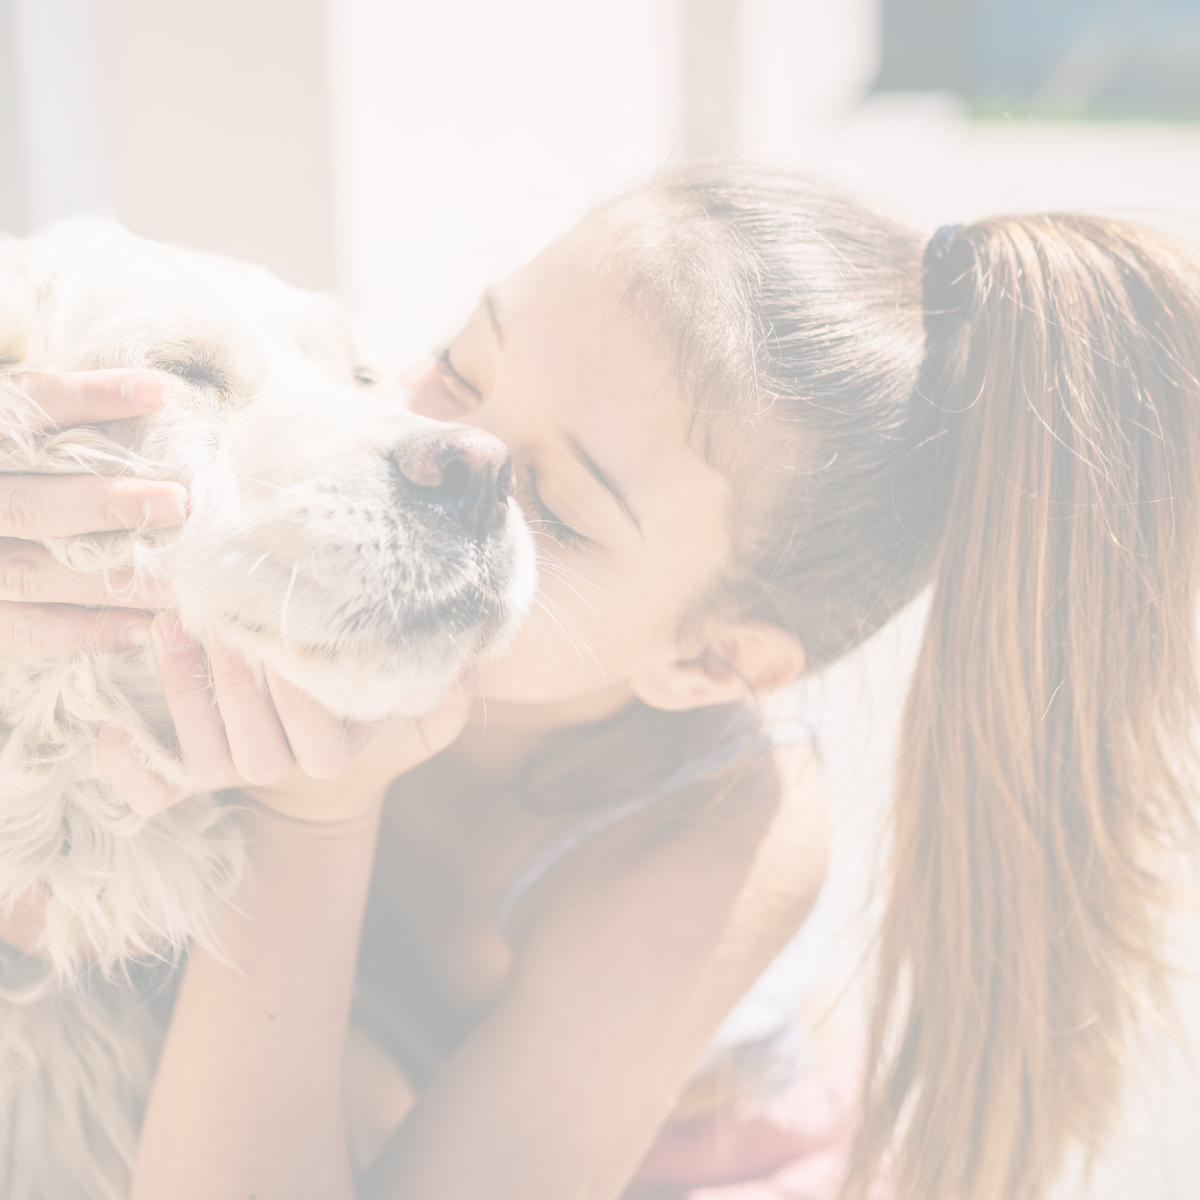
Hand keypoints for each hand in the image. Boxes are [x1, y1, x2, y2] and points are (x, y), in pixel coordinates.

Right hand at [0, 370, 185, 650]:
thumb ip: (60, 418)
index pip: (22, 406)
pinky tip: (139, 628)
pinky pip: (24, 625)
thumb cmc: (11, 459)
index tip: (158, 391)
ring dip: (107, 579)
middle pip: (30, 505)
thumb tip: (158, 393)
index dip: (87, 397)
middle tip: (180, 502)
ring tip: (176, 581)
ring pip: (31, 571)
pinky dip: (82, 630)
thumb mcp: (16, 426)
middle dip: (106, 505)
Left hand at [98, 612, 474, 820]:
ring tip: (169, 625)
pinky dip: (129, 767)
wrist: (319, 777)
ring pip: (202, 756)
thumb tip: (466, 657)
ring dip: (181, 692)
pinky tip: (110, 726)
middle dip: (229, 675)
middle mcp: (283, 770)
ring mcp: (233, 777)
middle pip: (251, 740)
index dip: (295, 685)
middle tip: (213, 607)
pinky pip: (153, 793)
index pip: (316, 728)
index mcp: (334, 753)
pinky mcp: (188, 781)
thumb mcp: (420, 714)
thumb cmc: (366, 720)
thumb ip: (447, 692)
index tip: (282, 627)